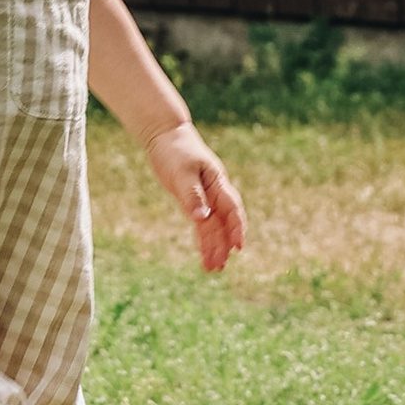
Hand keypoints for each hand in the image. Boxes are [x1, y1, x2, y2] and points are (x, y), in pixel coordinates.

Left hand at [145, 121, 244, 273]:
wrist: (165, 136)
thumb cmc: (176, 150)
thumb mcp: (182, 173)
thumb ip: (192, 196)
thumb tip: (202, 219)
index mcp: (217, 182)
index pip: (231, 209)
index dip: (237, 228)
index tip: (239, 246)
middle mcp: (215, 192)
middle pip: (223, 222)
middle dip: (223, 244)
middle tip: (219, 267)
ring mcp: (206, 197)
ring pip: (213, 226)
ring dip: (214, 246)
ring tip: (213, 268)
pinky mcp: (193, 200)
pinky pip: (202, 223)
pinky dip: (203, 238)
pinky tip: (204, 253)